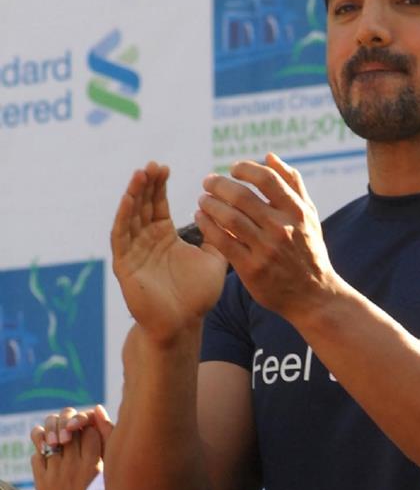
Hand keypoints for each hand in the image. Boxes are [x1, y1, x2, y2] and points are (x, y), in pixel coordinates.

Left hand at [30, 407, 109, 489]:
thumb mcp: (110, 478)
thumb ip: (107, 444)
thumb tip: (99, 411)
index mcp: (94, 467)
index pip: (88, 428)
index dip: (87, 423)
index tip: (88, 429)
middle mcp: (73, 468)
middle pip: (68, 428)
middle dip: (68, 424)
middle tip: (71, 431)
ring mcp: (55, 475)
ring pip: (48, 436)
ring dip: (52, 433)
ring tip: (58, 439)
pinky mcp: (42, 484)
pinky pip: (36, 455)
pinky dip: (41, 450)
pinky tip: (48, 453)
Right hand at [111, 162, 228, 342]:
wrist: (182, 325)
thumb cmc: (197, 296)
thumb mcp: (214, 260)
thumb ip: (219, 236)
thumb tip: (229, 211)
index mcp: (164, 236)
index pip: (158, 204)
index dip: (159, 185)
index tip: (165, 167)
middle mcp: (145, 240)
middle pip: (143, 205)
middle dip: (146, 185)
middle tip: (153, 165)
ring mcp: (133, 252)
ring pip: (130, 216)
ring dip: (133, 195)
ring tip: (140, 175)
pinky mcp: (124, 265)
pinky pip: (120, 237)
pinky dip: (123, 217)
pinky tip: (128, 200)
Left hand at [194, 152, 337, 326]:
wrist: (313, 296)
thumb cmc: (308, 252)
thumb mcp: (309, 217)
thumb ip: (293, 184)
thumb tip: (269, 157)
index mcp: (297, 213)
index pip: (267, 179)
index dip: (246, 168)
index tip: (233, 168)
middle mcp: (282, 229)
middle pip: (242, 196)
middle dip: (219, 184)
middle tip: (208, 182)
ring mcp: (266, 250)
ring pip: (229, 218)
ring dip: (210, 204)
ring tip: (202, 200)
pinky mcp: (252, 269)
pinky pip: (223, 242)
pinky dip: (207, 226)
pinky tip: (200, 218)